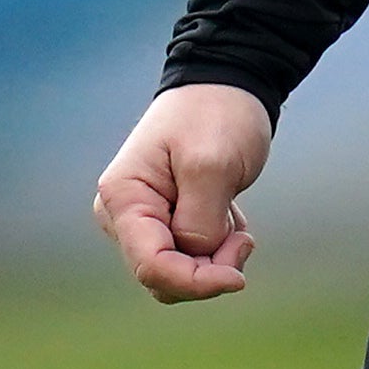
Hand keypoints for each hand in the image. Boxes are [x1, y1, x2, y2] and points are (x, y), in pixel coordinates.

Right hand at [92, 84, 273, 302]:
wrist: (228, 86)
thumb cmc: (217, 115)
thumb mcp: (212, 163)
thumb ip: (201, 219)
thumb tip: (194, 256)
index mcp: (124, 199)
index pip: (151, 266)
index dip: (195, 283)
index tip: (239, 277)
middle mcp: (125, 215)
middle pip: (163, 277)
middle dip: (208, 270)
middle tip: (244, 238)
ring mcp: (146, 219)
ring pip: (179, 271)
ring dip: (216, 257)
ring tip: (233, 213)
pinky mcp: (169, 221)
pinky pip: (193, 256)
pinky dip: (219, 245)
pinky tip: (228, 210)